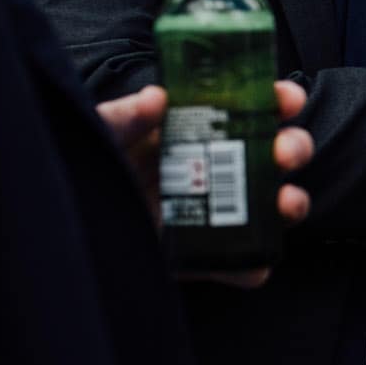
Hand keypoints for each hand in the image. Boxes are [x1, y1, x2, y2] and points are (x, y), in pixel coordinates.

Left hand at [97, 80, 313, 287]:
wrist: (71, 227)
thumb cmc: (90, 169)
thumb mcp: (100, 134)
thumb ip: (123, 117)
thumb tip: (156, 98)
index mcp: (199, 129)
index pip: (252, 107)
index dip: (278, 100)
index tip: (286, 101)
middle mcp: (219, 168)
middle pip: (278, 153)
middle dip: (294, 148)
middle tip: (282, 152)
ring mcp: (219, 213)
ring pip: (277, 206)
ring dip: (292, 202)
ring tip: (283, 203)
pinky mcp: (209, 256)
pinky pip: (246, 264)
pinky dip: (255, 266)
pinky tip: (249, 261)